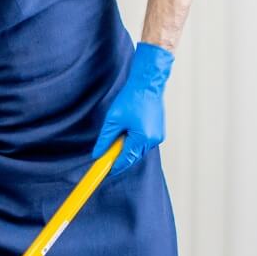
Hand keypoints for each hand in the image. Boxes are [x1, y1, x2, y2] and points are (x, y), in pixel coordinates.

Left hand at [89, 42, 173, 176]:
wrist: (148, 83)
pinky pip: (143, 143)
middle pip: (132, 157)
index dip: (113, 167)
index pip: (125, 160)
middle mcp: (152, 140)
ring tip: (121, 130)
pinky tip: (129, 128)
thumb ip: (105, 140)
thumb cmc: (132, 98)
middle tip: (107, 151)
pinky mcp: (158, 132)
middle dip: (120, 156)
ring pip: (138, 150)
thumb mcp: (113, 120)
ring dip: (127, 147)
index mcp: (142, 138)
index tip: (103, 172)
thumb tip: (97, 154)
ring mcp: (157, 136)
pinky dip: (135, 141)